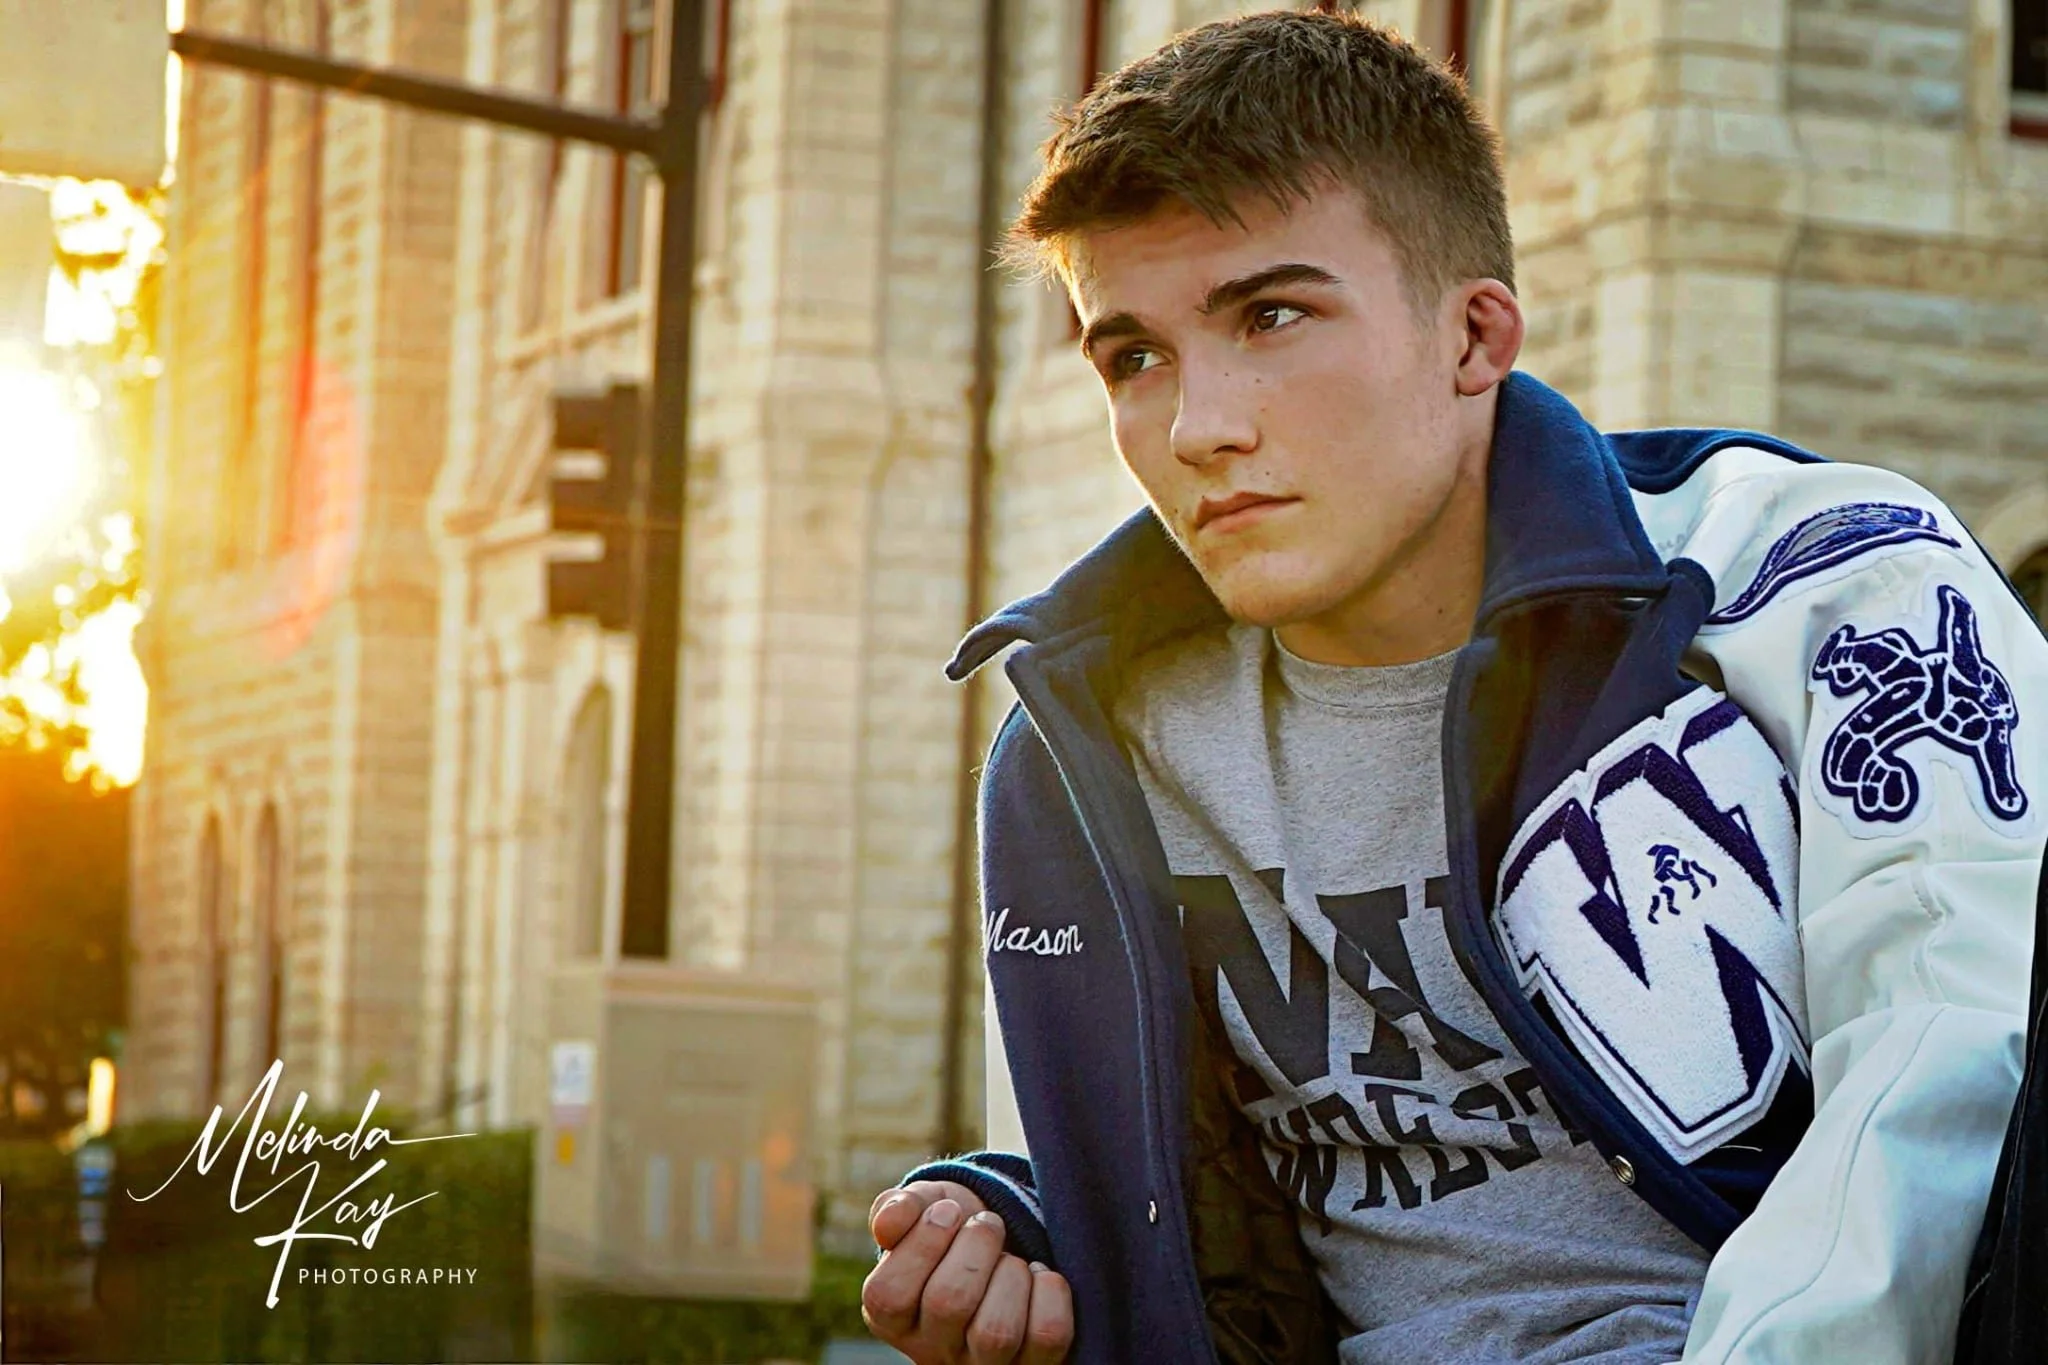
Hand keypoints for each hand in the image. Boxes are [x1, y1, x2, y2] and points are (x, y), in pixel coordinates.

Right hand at [862, 1181, 1074, 1362]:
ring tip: (1010, 1257)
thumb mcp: (924, 1209)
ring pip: (997, 1331)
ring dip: (1012, 1272)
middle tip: (986, 1222)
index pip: (888, 1296)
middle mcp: (934, 1352)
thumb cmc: (955, 1231)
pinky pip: (1048, 1334)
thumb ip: (898, 1209)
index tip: (947, 1210)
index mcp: (893, 1319)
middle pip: (948, 1304)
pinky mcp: (1034, 1364)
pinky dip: (1050, 1292)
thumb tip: (888, 1224)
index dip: (922, 1243)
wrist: (1007, 1248)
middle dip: (976, 1243)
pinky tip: (1039, 1276)